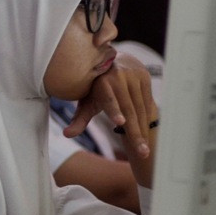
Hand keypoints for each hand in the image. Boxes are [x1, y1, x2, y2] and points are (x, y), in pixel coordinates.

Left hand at [63, 55, 157, 184]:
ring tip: (144, 150)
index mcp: (101, 82)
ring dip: (144, 130)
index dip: (114, 110)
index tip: (120, 123)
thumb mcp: (87, 101)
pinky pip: (147, 103)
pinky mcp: (144, 76)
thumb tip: (66, 135)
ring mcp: (133, 75)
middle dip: (135, 133)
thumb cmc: (96, 88)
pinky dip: (148, 120)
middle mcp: (118, 76)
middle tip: (141, 153)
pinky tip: (148, 137)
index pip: (108, 99)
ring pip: (140, 108)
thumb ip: (79, 119)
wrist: (113, 61)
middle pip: (128, 109)